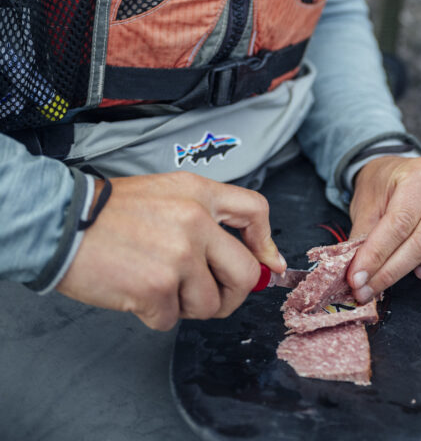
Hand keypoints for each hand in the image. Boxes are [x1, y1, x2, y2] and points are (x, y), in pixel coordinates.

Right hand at [56, 172, 285, 330]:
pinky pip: (171, 319)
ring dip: (185, 305)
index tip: (267, 265)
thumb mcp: (166, 194)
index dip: (266, 243)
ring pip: (210, 304)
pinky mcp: (157, 288)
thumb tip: (246, 255)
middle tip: (209, 295)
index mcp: (199, 193)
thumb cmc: (109, 212)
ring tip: (159, 285)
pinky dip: (154, 314)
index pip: (256, 211)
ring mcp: (179, 256)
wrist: (63, 223)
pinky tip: (136, 292)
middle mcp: (196, 221)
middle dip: (231, 294)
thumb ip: (205, 218)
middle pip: (244, 273)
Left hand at [347, 156, 420, 303]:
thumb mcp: (367, 204)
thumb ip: (364, 238)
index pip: (399, 223)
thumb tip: (356, 275)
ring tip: (417, 272)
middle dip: (393, 271)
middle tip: (369, 290)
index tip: (357, 280)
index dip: (376, 255)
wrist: (398, 173)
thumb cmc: (384, 189)